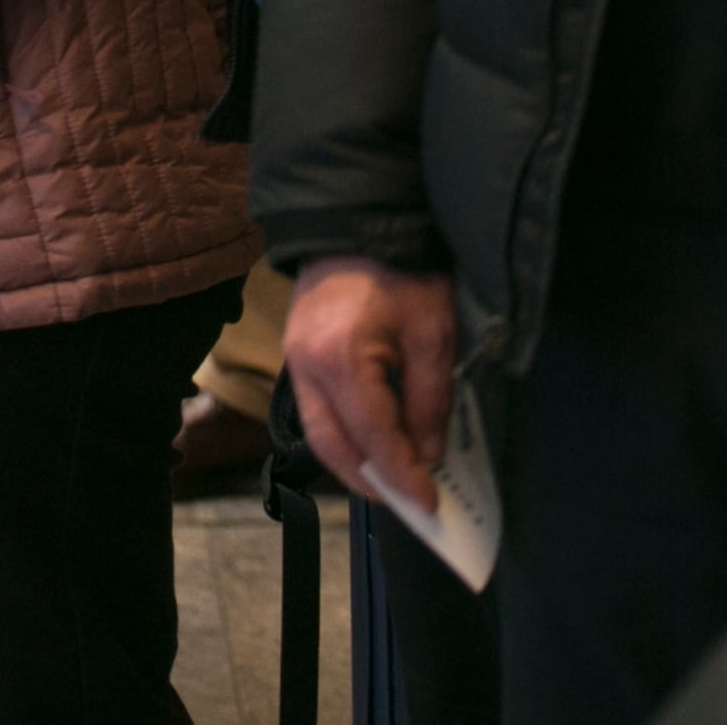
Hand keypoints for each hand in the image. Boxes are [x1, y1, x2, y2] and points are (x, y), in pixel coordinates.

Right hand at [282, 259, 459, 513]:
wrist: (355, 221)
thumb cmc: (401, 270)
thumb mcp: (433, 332)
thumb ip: (430, 399)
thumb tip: (428, 454)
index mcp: (342, 358)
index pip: (375, 437)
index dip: (404, 476)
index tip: (431, 505)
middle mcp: (306, 366)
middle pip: (333, 446)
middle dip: (372, 483)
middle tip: (410, 505)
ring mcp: (293, 360)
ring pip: (317, 434)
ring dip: (353, 466)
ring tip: (392, 484)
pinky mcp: (294, 354)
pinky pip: (314, 411)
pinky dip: (341, 438)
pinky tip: (371, 447)